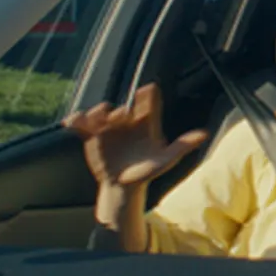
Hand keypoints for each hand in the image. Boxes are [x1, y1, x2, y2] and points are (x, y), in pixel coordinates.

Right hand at [63, 83, 206, 190]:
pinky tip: (71, 122)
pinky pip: (82, 125)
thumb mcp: (166, 159)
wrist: (124, 186)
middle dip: (119, 111)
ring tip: (95, 117)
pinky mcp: (93, 135)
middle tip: (119, 116)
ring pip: (101, 113)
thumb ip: (183, 145)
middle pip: (122, 108)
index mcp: (145, 122)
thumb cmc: (147, 171)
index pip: (147, 103)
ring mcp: (108, 127)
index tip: (148, 90)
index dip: (148, 95)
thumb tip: (204, 134)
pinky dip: (76, 121)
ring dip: (97, 113)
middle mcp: (126, 121)